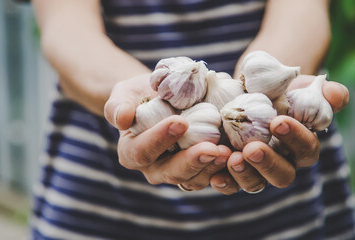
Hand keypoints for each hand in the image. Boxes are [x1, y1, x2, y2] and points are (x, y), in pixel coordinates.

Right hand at [104, 74, 230, 186]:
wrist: (160, 100)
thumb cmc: (140, 95)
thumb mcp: (124, 94)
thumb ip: (118, 105)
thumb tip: (122, 117)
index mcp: (131, 153)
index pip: (142, 151)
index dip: (160, 139)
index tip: (180, 122)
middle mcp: (153, 168)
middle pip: (171, 172)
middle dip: (192, 160)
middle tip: (212, 148)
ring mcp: (177, 172)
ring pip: (193, 179)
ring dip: (212, 167)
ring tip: (228, 152)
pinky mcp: (198, 170)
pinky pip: (210, 176)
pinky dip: (224, 169)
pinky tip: (236, 156)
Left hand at [209, 75, 349, 194]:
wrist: (251, 91)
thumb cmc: (283, 91)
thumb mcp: (304, 87)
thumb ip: (325, 92)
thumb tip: (336, 95)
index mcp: (303, 147)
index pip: (306, 149)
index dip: (295, 137)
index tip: (278, 121)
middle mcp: (282, 164)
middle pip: (282, 175)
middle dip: (268, 163)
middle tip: (253, 148)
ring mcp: (257, 171)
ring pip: (255, 184)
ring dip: (244, 173)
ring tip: (232, 157)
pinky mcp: (234, 171)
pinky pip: (230, 184)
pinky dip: (223, 180)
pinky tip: (214, 174)